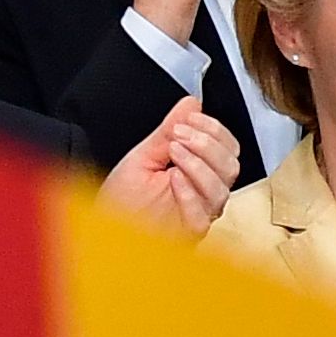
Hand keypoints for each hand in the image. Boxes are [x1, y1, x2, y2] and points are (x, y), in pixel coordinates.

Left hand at [96, 97, 236, 233]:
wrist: (104, 226)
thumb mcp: (143, 155)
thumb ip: (167, 131)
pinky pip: (202, 214)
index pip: (227, 147)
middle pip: (231, 166)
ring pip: (221, 188)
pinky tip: (174, 179)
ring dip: (197, 165)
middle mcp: (205, 193)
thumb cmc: (122, 199)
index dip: (214, 129)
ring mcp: (200, 213)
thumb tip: (191, 104)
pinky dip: (190, 193)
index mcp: (199, 172)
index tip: (189, 118)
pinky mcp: (189, 232)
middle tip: (178, 136)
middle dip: (206, 144)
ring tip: (171, 155)